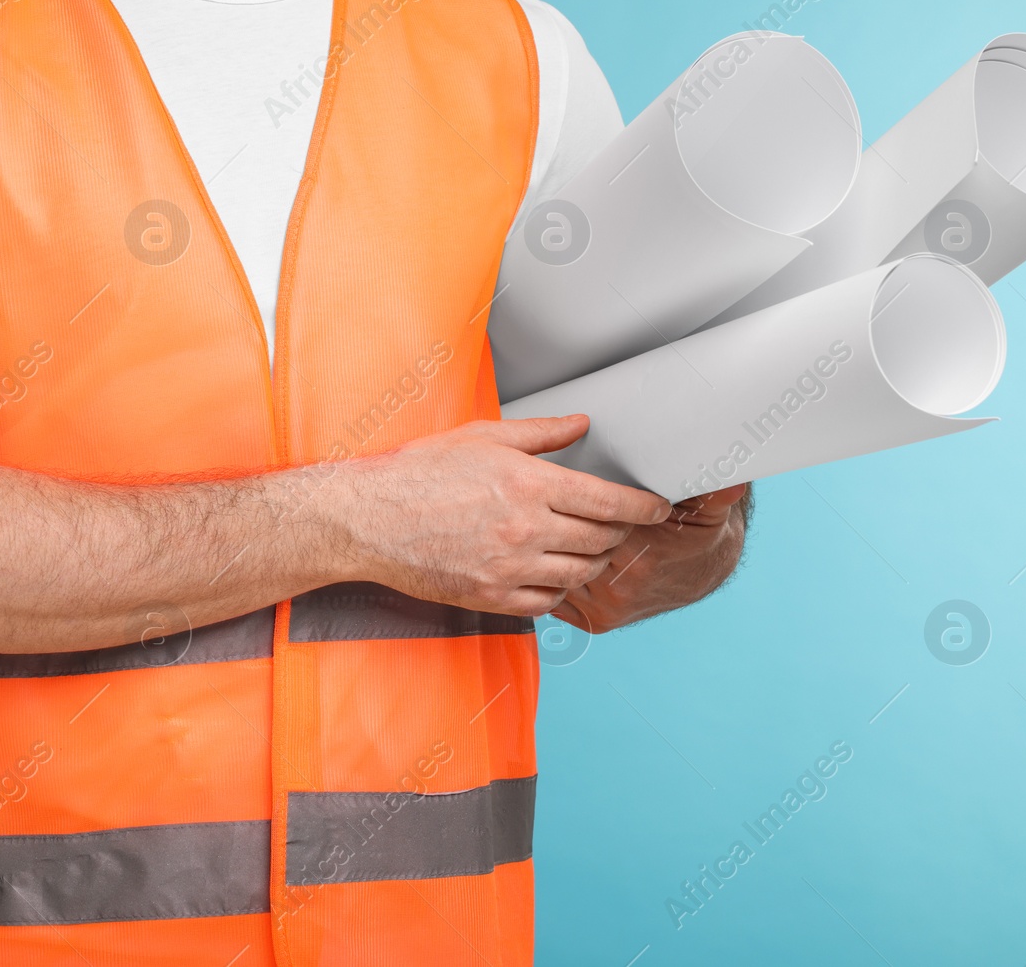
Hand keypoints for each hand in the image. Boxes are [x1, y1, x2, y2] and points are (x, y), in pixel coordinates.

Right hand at [340, 415, 671, 616]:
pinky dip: (560, 590)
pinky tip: (555, 575)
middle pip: (600, 540)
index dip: (642, 508)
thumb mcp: (482, 437)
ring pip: (579, 574)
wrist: (368, 519)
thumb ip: (541, 433)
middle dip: (620, 533)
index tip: (657, 508)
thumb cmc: (419, 472)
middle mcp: (526, 530)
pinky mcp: (491, 597)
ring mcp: (509, 568)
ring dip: (594, 562)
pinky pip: (546, 602)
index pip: (608, 502)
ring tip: (593, 550)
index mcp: (529, 484)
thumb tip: (582, 423)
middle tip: (621, 526)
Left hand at [553, 483, 749, 633]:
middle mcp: (621, 590)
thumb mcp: (706, 505)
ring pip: (557, 572)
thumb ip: (711, 490)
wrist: (702, 568)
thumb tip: (731, 481)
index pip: (584, 525)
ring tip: (546, 527)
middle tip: (552, 506)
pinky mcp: (597, 622)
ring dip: (549, 552)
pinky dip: (552, 577)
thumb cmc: (694, 529)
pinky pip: (559, 595)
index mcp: (641, 559)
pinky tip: (551, 556)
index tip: (568, 489)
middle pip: (564, 548)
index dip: (572, 505)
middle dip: (555, 527)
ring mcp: (607, 610)